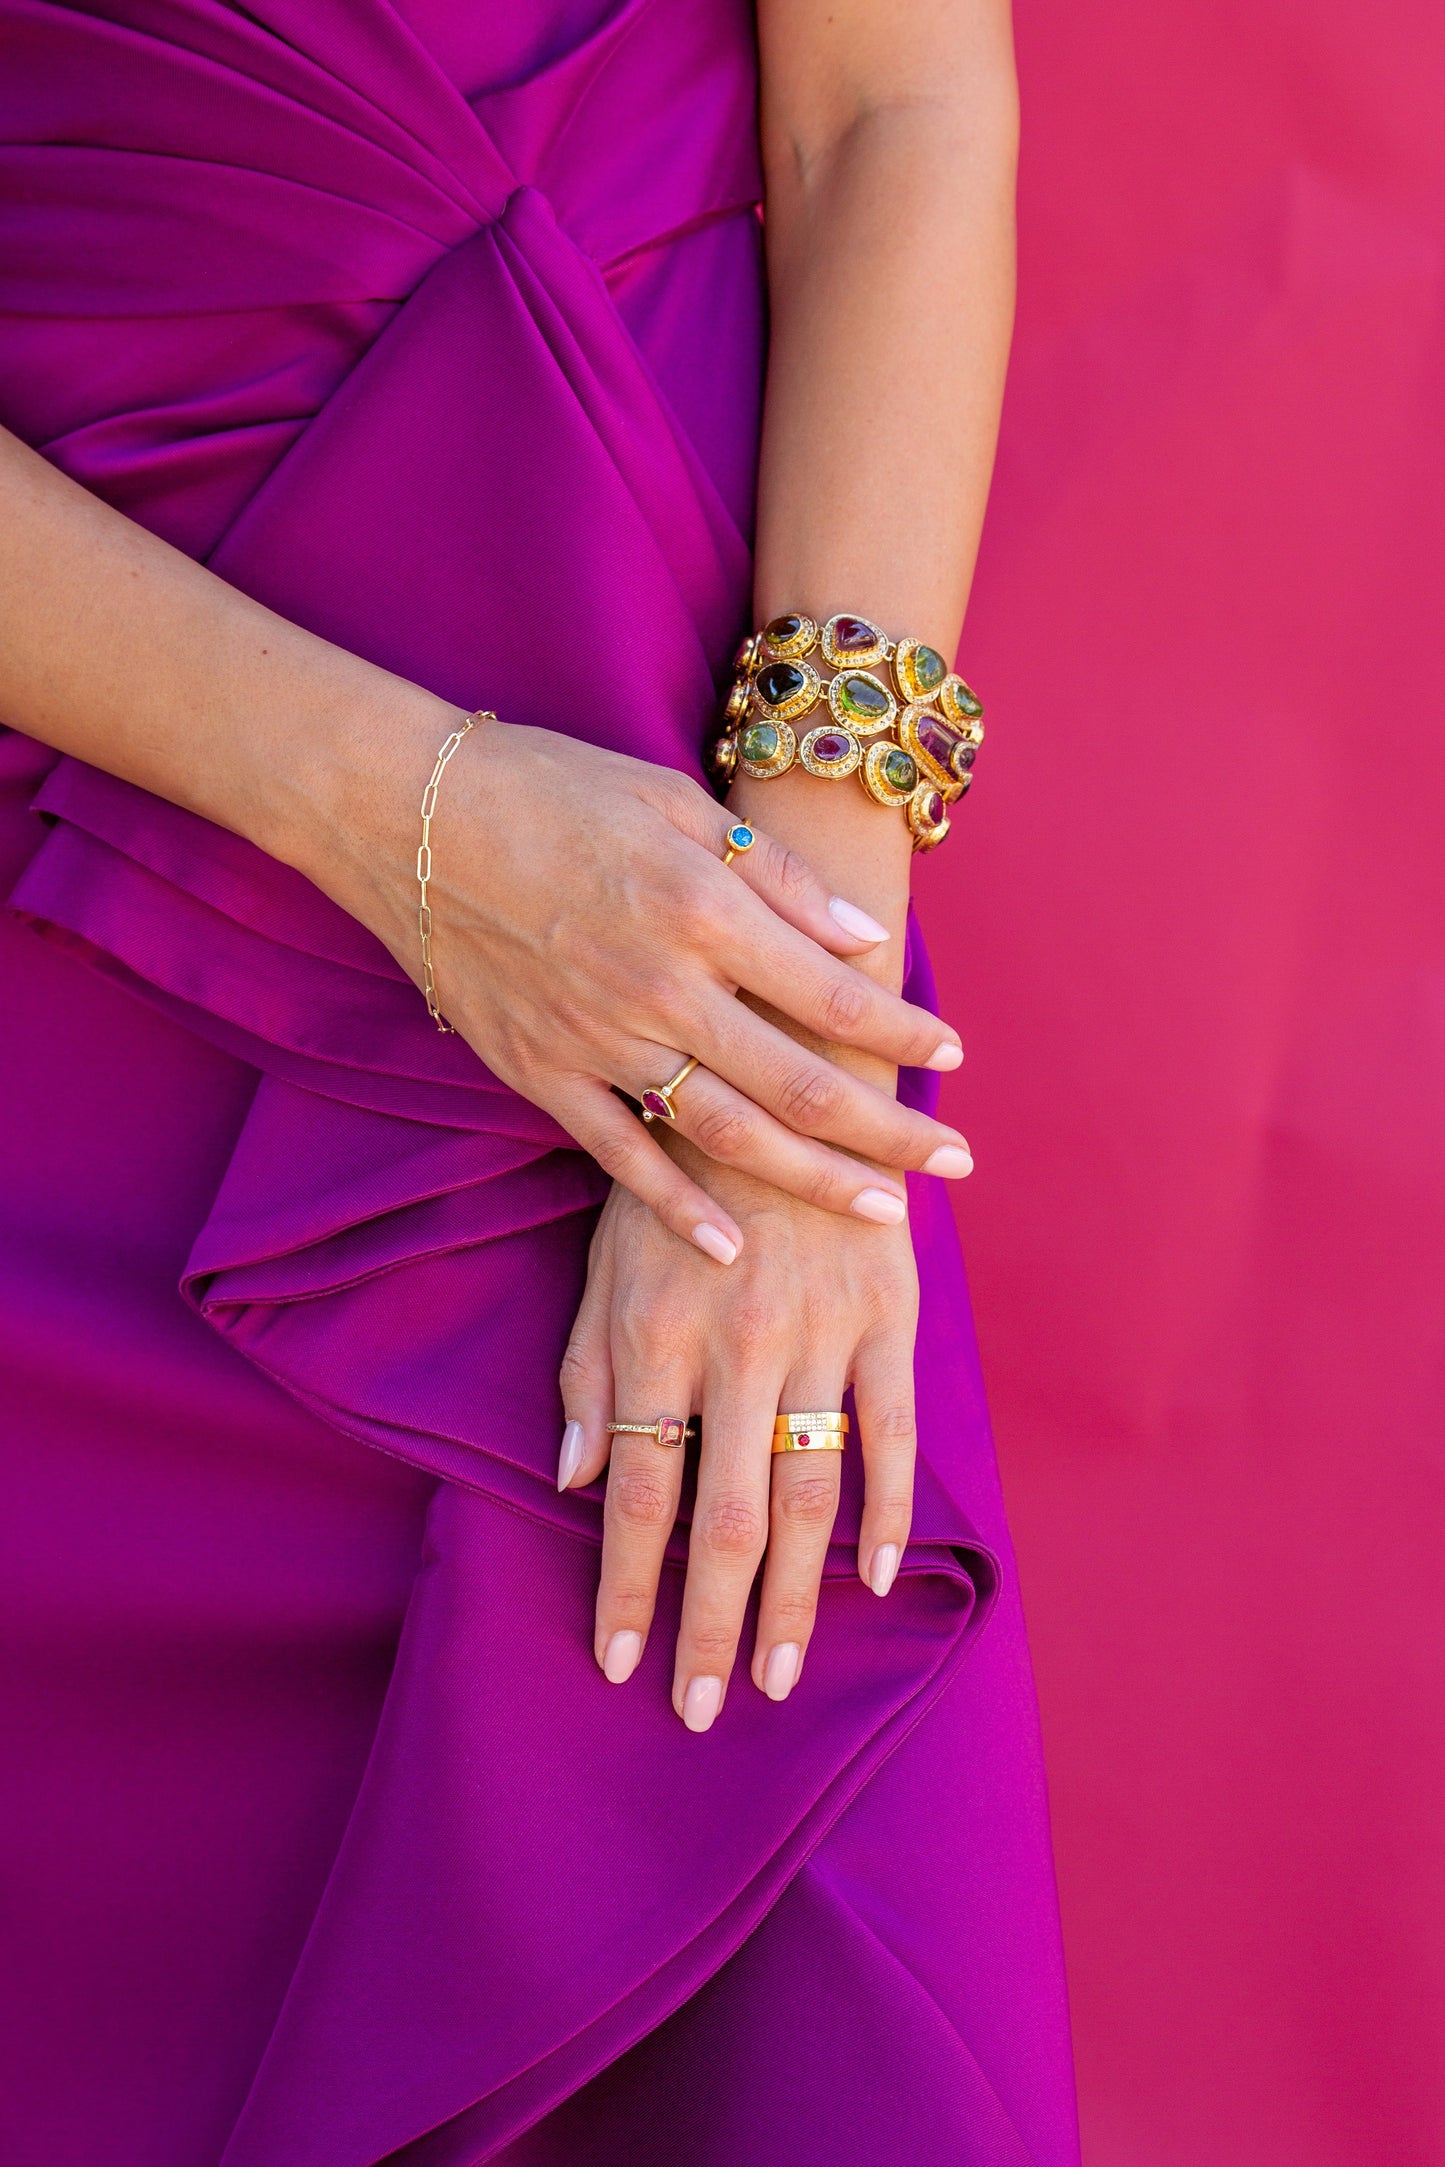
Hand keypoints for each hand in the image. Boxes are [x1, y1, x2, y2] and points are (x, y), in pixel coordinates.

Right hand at [324, 711, 970, 1260]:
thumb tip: (865, 940)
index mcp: (703, 910)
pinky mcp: (541, 1073)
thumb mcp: (677, 804)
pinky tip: (731, 1247)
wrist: (409, 813)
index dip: (904, 1030)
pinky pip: (621, 1156)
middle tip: (957, 1162)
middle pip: (799, 1083)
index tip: (955, 1054)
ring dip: (813, 1179)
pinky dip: (677, 1207)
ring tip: (883, 1209)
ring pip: (727, 1135)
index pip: (832, 993)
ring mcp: (598, 1039)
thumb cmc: (552, 790)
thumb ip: (775, 878)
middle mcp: (661, 987)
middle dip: (890, 1129)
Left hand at [556, 1155, 918, 1724]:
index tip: (621, 1663)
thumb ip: (590, 1373)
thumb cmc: (677, 1182)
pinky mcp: (888, 1318)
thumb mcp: (605, 1262)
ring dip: (795, 1597)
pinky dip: (888, 1510)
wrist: (781, 1079)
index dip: (630, 1586)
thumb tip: (580, 1480)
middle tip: (702, 1709)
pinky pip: (893, 1433)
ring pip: (808, 1493)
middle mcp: (737, 1346)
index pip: (640, 1492)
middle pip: (724, 1517)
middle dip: (709, 1625)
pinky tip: (876, 1579)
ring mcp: (821, 1334)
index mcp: (655, 1335)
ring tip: (778, 1675)